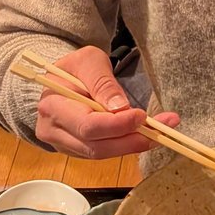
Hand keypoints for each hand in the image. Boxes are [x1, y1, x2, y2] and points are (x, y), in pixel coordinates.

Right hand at [34, 46, 177, 158]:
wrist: (61, 81)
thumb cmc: (74, 69)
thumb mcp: (88, 61)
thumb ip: (102, 81)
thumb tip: (120, 107)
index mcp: (53, 106)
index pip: (87, 125)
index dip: (117, 125)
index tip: (142, 116)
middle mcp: (53, 131)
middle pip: (96, 146)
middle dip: (132, 140)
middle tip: (162, 129)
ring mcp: (64, 144)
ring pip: (102, 153)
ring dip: (134, 145)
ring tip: (161, 132)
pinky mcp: (77, 150)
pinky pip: (104, 152)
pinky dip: (126, 145)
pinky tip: (145, 135)